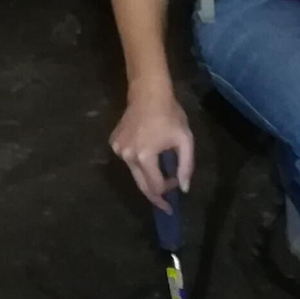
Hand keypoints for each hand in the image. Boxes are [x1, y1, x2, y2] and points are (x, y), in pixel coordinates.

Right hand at [108, 82, 193, 212]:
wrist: (148, 93)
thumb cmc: (170, 115)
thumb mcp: (185, 140)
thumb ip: (186, 166)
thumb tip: (184, 189)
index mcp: (144, 156)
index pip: (155, 187)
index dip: (167, 192)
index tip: (176, 192)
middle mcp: (127, 156)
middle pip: (142, 185)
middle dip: (155, 196)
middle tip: (166, 205)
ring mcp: (117, 150)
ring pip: (134, 173)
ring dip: (148, 175)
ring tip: (161, 171)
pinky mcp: (113, 143)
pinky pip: (128, 160)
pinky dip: (139, 162)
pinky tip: (148, 152)